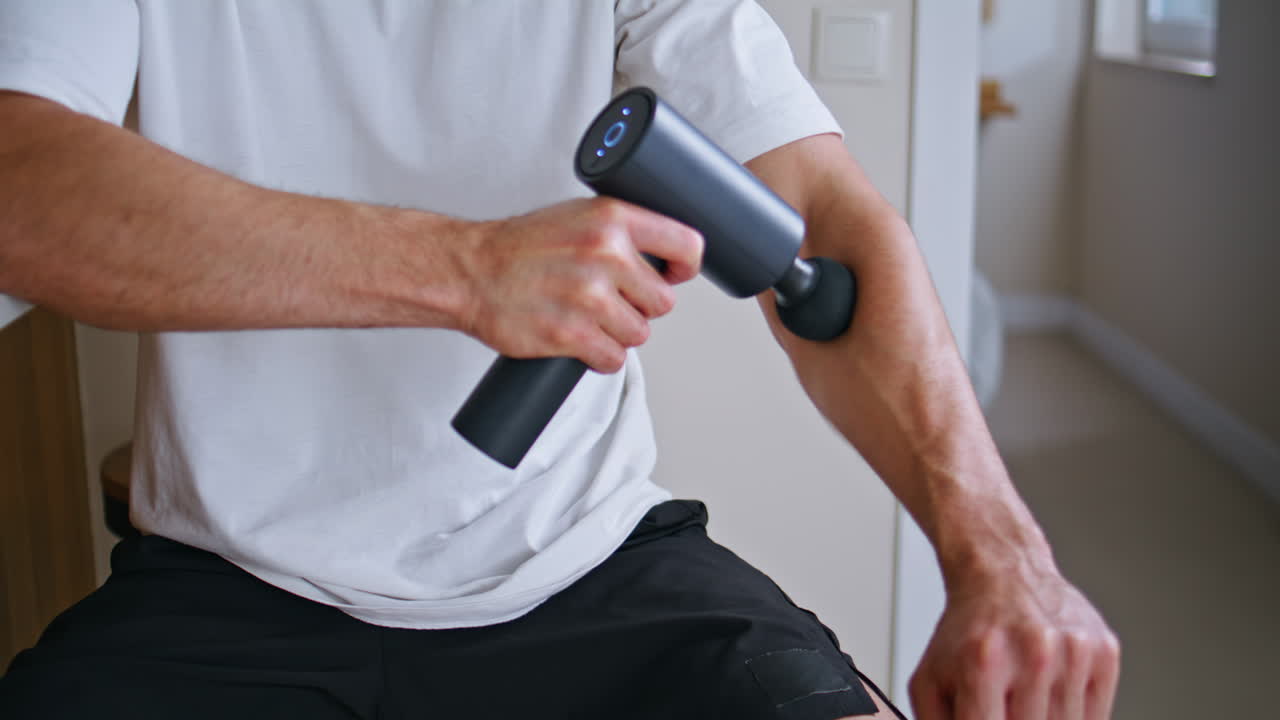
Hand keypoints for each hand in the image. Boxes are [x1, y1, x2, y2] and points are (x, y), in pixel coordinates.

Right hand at [458, 197, 702, 371]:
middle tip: (610, 299)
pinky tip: (579, 339)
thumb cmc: (520, 247)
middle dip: (641, 306)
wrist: (469, 271)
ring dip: (618, 333)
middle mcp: (605, 254)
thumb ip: (620, 232)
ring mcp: (589, 297)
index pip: (685, 244)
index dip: (685, 267)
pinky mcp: (571, 334)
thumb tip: (663, 259)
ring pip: (640, 334)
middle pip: (664, 301)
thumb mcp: (576, 216)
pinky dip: (600, 356)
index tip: (675, 274)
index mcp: (612, 218)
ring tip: (587, 317)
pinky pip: (614, 359)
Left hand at [909, 565, 1120, 719]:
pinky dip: (1074, 715)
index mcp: (984, 662)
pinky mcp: (1104, 652)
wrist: (1003, 571)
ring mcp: (1074, 653)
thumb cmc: (968, 629)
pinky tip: (1050, 694)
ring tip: (1022, 699)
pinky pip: (1096, 715)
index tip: (983, 719)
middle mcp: (1034, 655)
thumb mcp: (930, 678)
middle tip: (1003, 705)